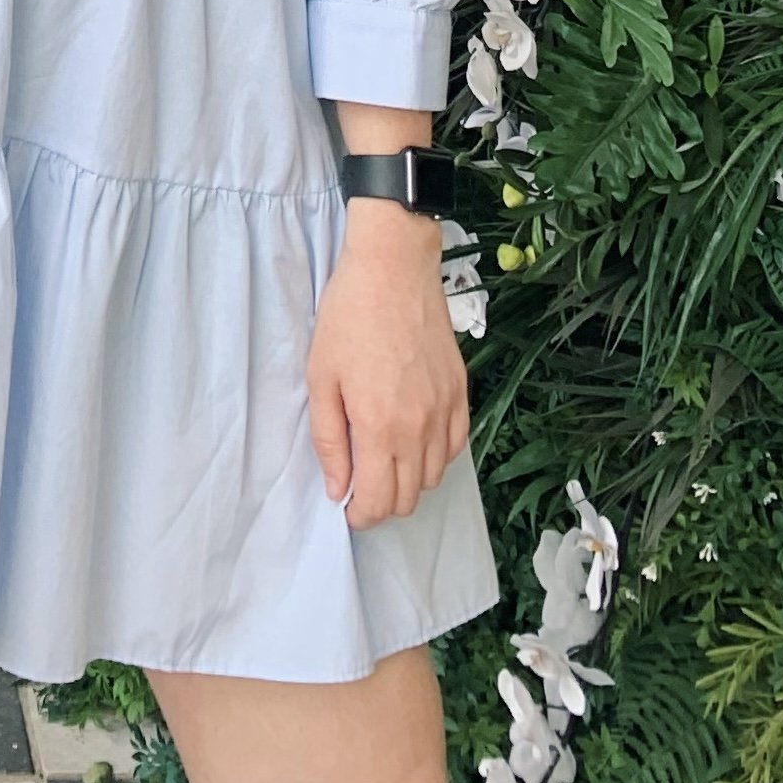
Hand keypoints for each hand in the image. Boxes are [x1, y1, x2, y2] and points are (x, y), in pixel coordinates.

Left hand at [305, 199, 469, 529]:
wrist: (394, 266)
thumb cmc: (349, 315)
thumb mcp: (321, 376)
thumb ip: (329, 439)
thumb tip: (337, 488)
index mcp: (381, 426)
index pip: (379, 502)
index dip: (360, 516)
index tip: (346, 507)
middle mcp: (420, 427)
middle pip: (409, 498)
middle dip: (382, 503)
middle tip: (360, 483)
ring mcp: (445, 410)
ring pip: (434, 477)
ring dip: (408, 482)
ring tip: (384, 459)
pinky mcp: (461, 391)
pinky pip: (455, 447)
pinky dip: (435, 456)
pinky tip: (414, 439)